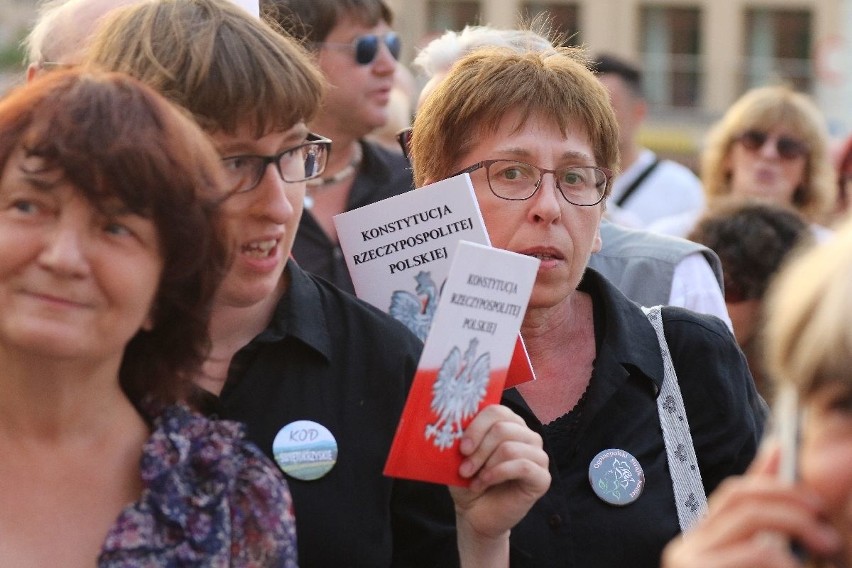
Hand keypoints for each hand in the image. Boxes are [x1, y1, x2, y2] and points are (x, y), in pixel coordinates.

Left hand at [450, 404, 549, 564]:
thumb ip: (462, 437)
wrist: (475, 512)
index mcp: (509, 423)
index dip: (476, 427)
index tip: (462, 448)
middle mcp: (527, 436)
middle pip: (502, 428)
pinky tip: (485, 482)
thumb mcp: (460, 456)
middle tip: (464, 468)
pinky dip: (498, 474)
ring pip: (510, 448)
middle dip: (479, 449)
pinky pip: (523, 466)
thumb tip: (455, 423)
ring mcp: (538, 456)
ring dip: (486, 465)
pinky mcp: (542, 477)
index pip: (496, 411)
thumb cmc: (469, 480)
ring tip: (474, 479)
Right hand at [661, 444, 839, 567]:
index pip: (733, 494)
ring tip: (828, 545)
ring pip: (751, 522)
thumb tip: (779, 451)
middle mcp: (687, 548)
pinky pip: (758, 552)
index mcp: (700, 542)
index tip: (802, 472)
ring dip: (797, 526)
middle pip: (739, 499)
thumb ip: (767, 520)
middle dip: (788, 498)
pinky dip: (787, 559)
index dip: (769, 478)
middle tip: (824, 515)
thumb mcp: (756, 560)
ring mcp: (688, 561)